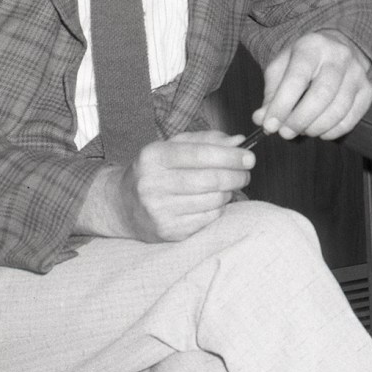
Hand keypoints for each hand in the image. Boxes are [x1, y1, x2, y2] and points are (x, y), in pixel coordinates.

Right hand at [81, 131, 252, 244]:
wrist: (121, 205)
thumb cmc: (155, 171)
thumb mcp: (172, 147)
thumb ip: (206, 141)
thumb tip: (239, 142)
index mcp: (153, 156)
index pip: (201, 154)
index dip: (231, 156)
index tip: (250, 157)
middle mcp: (152, 183)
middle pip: (211, 180)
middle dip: (237, 176)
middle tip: (245, 173)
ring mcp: (158, 210)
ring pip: (213, 200)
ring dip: (228, 192)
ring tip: (225, 187)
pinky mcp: (167, 231)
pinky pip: (208, 218)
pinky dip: (218, 209)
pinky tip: (210, 202)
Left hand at [255, 28, 371, 139]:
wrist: (336, 48)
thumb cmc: (303, 62)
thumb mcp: (281, 68)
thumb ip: (271, 94)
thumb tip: (261, 119)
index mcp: (312, 46)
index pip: (297, 78)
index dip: (282, 105)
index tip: (270, 126)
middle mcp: (339, 56)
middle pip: (322, 94)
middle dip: (300, 119)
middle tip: (285, 133)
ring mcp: (357, 73)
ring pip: (339, 108)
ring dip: (316, 127)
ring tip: (302, 131)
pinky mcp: (368, 90)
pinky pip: (352, 118)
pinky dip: (334, 131)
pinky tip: (320, 132)